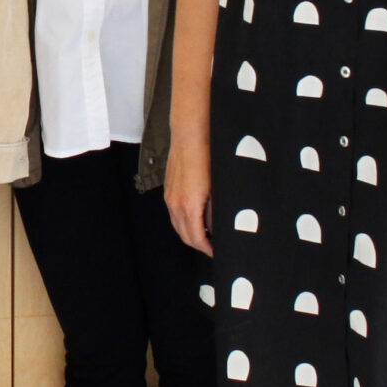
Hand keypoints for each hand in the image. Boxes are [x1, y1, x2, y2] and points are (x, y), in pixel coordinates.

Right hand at [163, 138, 213, 255]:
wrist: (190, 135)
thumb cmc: (207, 156)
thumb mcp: (218, 187)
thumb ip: (216, 211)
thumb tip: (218, 227)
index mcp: (190, 206)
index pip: (196, 238)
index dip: (207, 249)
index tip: (216, 252)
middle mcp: (176, 204)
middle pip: (184, 236)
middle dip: (198, 245)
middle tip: (212, 247)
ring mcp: (170, 197)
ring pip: (177, 225)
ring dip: (190, 234)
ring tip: (206, 235)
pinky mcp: (169, 189)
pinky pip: (173, 213)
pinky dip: (183, 222)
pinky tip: (195, 217)